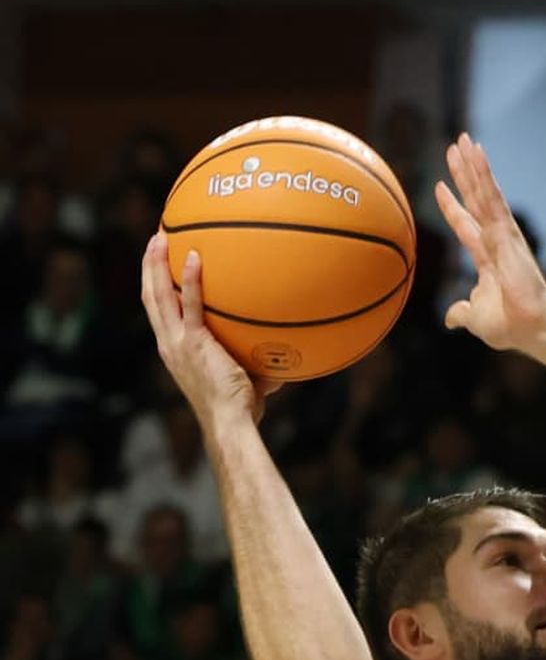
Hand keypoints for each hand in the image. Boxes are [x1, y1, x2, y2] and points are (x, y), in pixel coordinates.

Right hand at [140, 234, 278, 433]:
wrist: (231, 424)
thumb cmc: (241, 409)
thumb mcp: (248, 378)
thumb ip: (258, 362)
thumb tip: (285, 356)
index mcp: (174, 350)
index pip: (158, 312)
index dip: (154, 286)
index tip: (157, 264)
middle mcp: (169, 344)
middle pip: (149, 297)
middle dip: (148, 265)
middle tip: (155, 238)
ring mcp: (177, 343)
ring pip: (157, 295)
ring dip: (156, 263)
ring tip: (161, 235)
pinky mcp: (192, 343)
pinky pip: (189, 304)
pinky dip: (189, 279)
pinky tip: (193, 256)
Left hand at [435, 135, 545, 350]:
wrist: (531, 327)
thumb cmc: (509, 326)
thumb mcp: (476, 318)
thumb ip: (462, 312)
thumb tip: (451, 318)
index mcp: (486, 258)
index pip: (465, 226)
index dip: (453, 207)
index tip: (441, 187)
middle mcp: (495, 240)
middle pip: (474, 200)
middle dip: (464, 175)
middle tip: (455, 148)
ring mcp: (502, 233)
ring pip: (483, 191)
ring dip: (473, 165)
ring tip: (463, 139)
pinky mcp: (507, 230)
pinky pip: (492, 195)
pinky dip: (484, 172)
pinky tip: (476, 152)